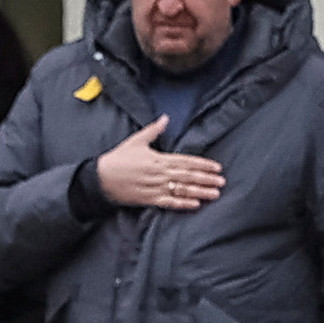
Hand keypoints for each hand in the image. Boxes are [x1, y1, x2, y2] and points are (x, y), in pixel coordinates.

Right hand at [96, 116, 225, 210]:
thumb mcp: (136, 141)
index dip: (203, 164)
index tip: (217, 167)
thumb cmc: (118, 159)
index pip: (186, 161)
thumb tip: (165, 118)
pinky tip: (196, 205)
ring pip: (182, 190)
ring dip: (200, 192)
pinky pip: (169, 203)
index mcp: (158, 158)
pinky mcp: (149, 200)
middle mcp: (159, 173)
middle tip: (222, 181)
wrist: (101, 178)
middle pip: (187, 176)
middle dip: (206, 178)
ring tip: (215, 194)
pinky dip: (183, 204)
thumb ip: (154, 131)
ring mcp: (155, 187)